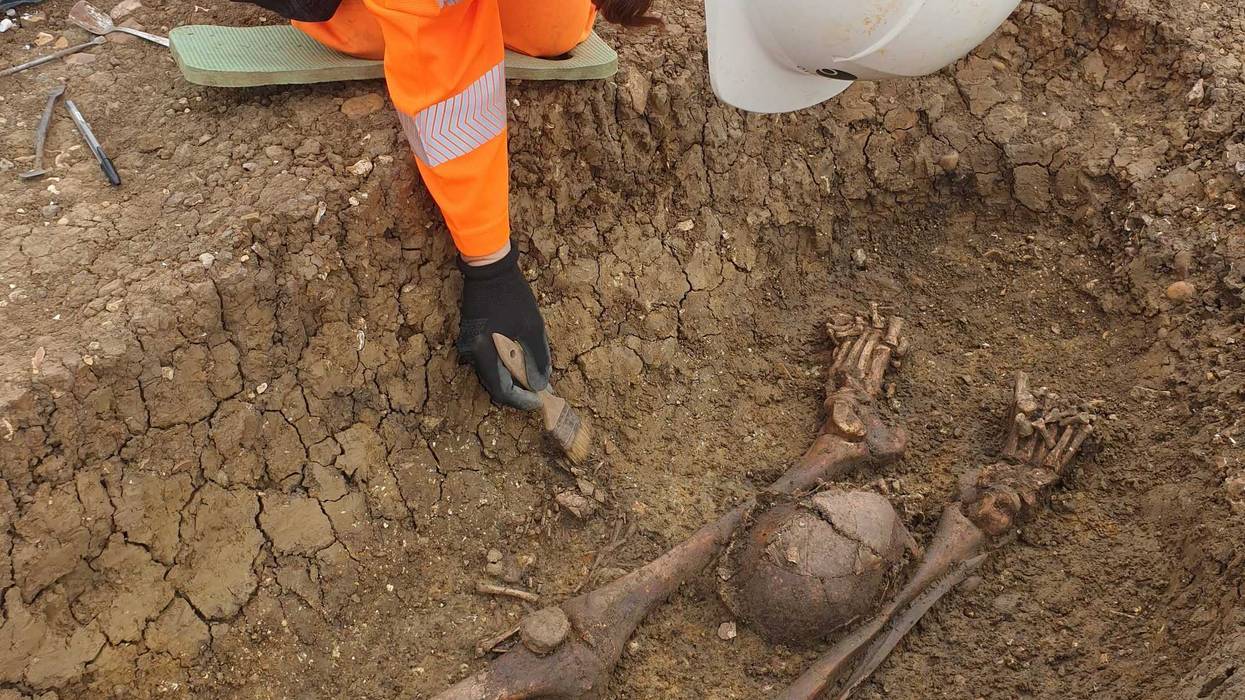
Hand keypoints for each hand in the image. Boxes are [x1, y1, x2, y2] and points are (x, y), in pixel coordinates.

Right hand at [456, 244, 550, 409]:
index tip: (539, 401)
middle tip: (540, 392)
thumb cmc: (512, 295)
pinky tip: (521, 363)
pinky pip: (488, 361)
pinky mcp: (470, 337)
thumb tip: (541, 384)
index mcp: (484, 352)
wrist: (488, 267)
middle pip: (494, 385)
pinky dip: (505, 366)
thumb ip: (537, 358)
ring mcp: (468, 345)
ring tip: (534, 378)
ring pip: (492, 374)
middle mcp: (471, 353)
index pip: (501, 391)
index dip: (521, 400)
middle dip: (518, 392)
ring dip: (512, 379)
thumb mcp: (532, 327)